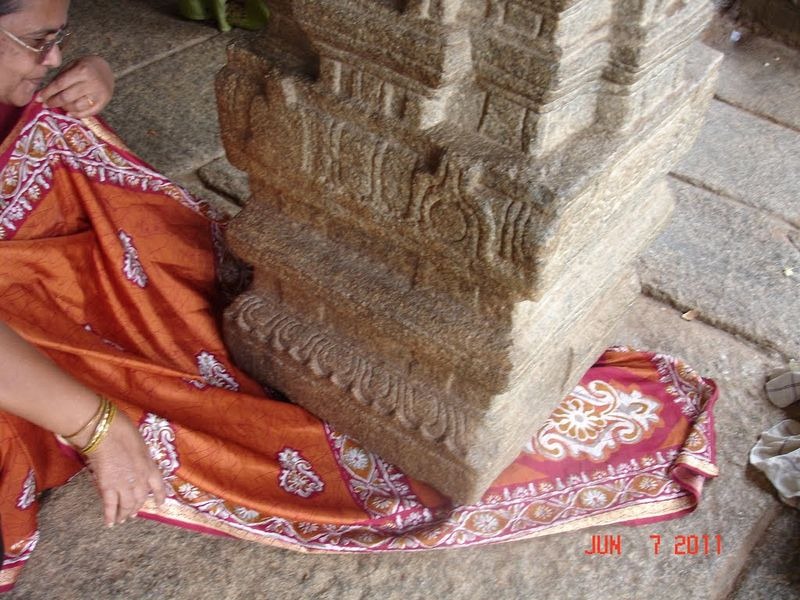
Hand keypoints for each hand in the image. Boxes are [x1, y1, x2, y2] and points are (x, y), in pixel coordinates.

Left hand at [37, 55, 113, 117]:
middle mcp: (91, 83)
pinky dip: (77, 115)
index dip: (47, 93)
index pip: (60, 84)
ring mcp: (99, 94)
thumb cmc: (86, 66)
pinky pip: (88, 112)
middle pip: (67, 97)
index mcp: (82, 71)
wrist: (106, 69)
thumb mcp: (72, 65)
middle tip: (46, 104)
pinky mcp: (104, 102)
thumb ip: (61, 77)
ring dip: (65, 108)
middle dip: (54, 102)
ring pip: (77, 106)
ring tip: (60, 106)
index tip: (38, 98)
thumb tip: (46, 93)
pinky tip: (69, 113)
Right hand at [84, 410, 165, 525]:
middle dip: (137, 507)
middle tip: (133, 513)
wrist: (106, 431)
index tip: (160, 504)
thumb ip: (140, 457)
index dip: (159, 496)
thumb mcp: (140, 444)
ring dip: (125, 513)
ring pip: (127, 505)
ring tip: (122, 519)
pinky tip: (110, 523)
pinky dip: (110, 515)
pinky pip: (111, 505)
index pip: (158, 485)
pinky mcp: (108, 486)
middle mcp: (140, 478)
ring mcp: (125, 484)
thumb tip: (134, 461)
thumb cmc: (122, 430)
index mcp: (150, 466)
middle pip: (141, 498)